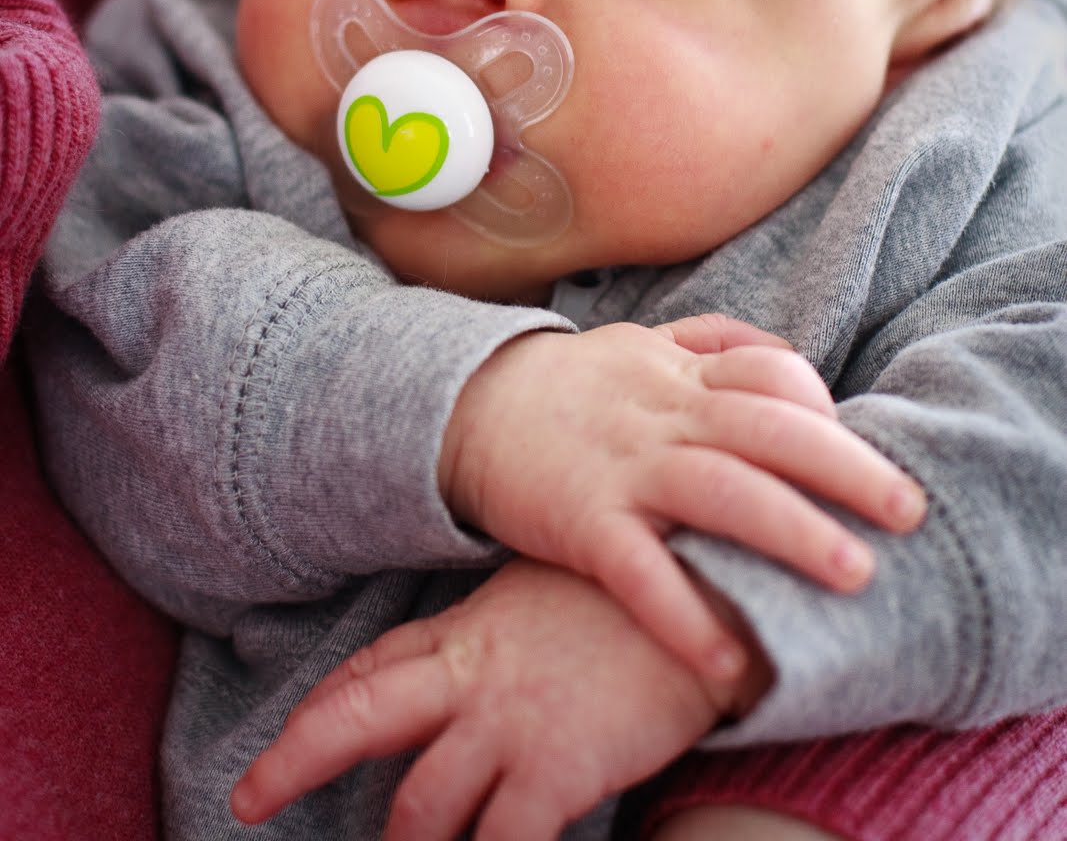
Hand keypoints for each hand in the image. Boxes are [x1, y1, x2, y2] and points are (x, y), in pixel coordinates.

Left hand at [232, 559, 763, 839]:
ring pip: (419, 804)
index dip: (320, 709)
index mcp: (471, 627)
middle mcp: (473, 674)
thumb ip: (510, 621)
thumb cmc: (642, 583)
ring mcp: (509, 721)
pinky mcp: (557, 767)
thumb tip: (490, 645)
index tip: (278, 742)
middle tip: (248, 799)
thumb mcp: (556, 585)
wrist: (713, 584)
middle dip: (296, 757)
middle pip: (359, 714)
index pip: (375, 668)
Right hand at [439, 313, 925, 674]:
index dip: (825, 410)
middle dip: (844, 467)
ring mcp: (622, 464)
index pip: (772, 374)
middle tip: (907, 510)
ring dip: (791, 531)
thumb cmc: (568, 383)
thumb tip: (791, 357)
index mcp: (681, 372)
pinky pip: (638, 570)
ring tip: (854, 574)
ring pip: (719, 490)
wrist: (461, 404)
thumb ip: (712, 342)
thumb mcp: (641, 343)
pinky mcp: (579, 520)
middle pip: (768, 428)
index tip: (862, 451)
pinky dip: (683, 614)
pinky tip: (727, 659)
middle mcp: (663, 412)